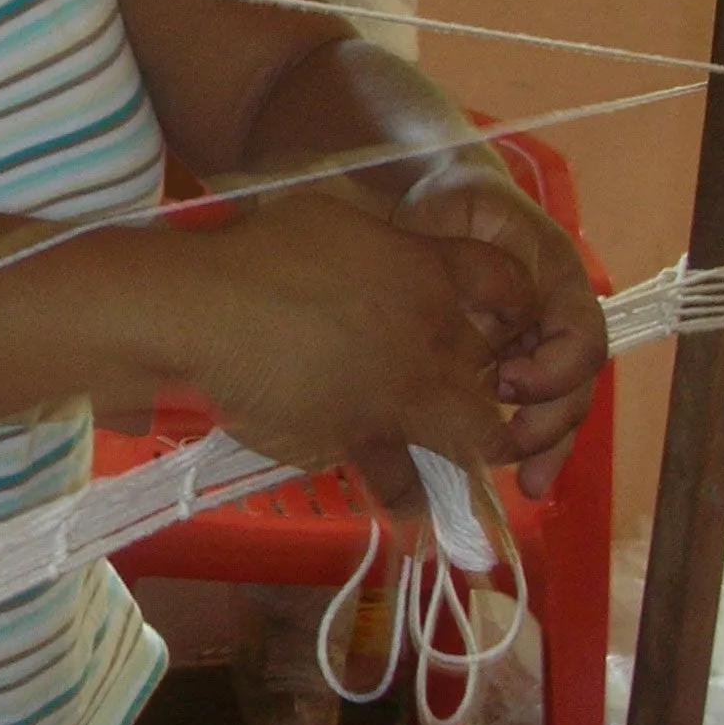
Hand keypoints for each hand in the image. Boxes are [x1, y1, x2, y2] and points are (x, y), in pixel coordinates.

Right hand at [186, 190, 530, 511]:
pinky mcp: (367, 439)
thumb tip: (380, 259)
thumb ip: (379, 246)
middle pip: (499, 365)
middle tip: (472, 388)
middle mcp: (434, 335)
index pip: (509, 283)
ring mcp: (407, 393)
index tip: (505, 317)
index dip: (516, 303)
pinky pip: (406, 481)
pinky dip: (410, 497)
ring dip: (477, 446)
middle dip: (491, 379)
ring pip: (479, 435)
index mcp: (428, 271)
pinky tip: (410, 505)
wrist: (208, 313)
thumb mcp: (331, 219)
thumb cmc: (256, 252)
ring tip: (467, 457)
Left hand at [390, 163, 605, 497]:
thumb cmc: (458, 203)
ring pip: (559, 405)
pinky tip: (509, 476)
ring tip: (528, 484)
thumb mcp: (472, 206)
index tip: (505, 383)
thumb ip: (489, 248)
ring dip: (547, 448)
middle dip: (551, 428)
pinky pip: (526, 408)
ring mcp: (537, 344)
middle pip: (576, 385)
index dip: (554, 371)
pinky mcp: (508, 362)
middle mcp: (558, 320)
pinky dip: (522, 443)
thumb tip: (502, 310)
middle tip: (514, 457)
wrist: (441, 198)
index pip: (582, 339)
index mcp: (560, 283)